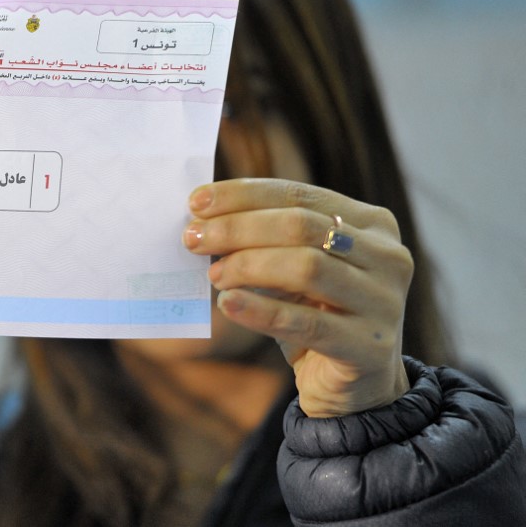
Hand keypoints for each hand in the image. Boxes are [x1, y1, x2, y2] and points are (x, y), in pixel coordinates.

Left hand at [184, 179, 411, 417]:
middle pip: (301, 226)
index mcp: (372, 224)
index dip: (244, 195)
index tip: (197, 202)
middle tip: (194, 238)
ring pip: (306, 267)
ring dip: (248, 266)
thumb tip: (204, 219)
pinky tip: (228, 304)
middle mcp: (388, 256)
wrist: (356, 388)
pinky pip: (307, 324)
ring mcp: (384, 302)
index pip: (300, 195)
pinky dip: (261, 311)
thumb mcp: (297, 268)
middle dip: (239, 228)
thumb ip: (268, 239)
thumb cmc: (317, 314)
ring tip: (214, 274)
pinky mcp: (370, 347)